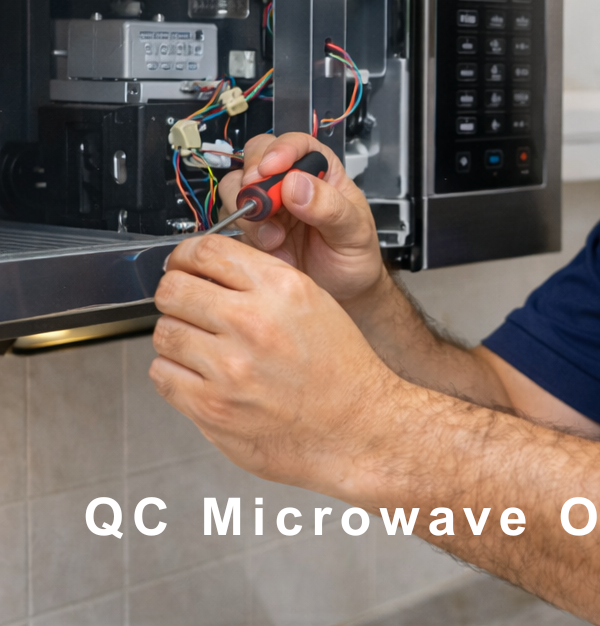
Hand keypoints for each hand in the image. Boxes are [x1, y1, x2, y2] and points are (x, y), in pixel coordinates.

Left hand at [149, 233, 402, 495]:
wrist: (357, 427)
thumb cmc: (340, 369)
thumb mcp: (313, 302)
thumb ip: (261, 281)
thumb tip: (208, 269)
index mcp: (281, 288)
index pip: (206, 250)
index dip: (185, 255)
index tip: (183, 264)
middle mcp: (253, 322)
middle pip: (173, 289)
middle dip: (175, 294)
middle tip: (185, 304)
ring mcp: (229, 367)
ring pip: (164, 332)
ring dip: (177, 336)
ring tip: (202, 346)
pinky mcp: (212, 408)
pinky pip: (163, 375)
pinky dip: (175, 373)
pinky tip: (201, 374)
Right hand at [218, 133, 387, 305]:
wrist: (344, 294)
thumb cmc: (355, 256)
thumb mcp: (354, 232)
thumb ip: (330, 207)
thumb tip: (297, 183)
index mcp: (321, 172)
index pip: (297, 144)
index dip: (281, 150)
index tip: (271, 167)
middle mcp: (290, 184)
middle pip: (256, 158)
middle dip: (254, 177)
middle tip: (263, 203)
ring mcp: (267, 208)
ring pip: (236, 187)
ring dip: (247, 209)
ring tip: (273, 236)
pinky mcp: (250, 232)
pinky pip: (229, 220)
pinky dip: (240, 233)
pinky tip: (267, 248)